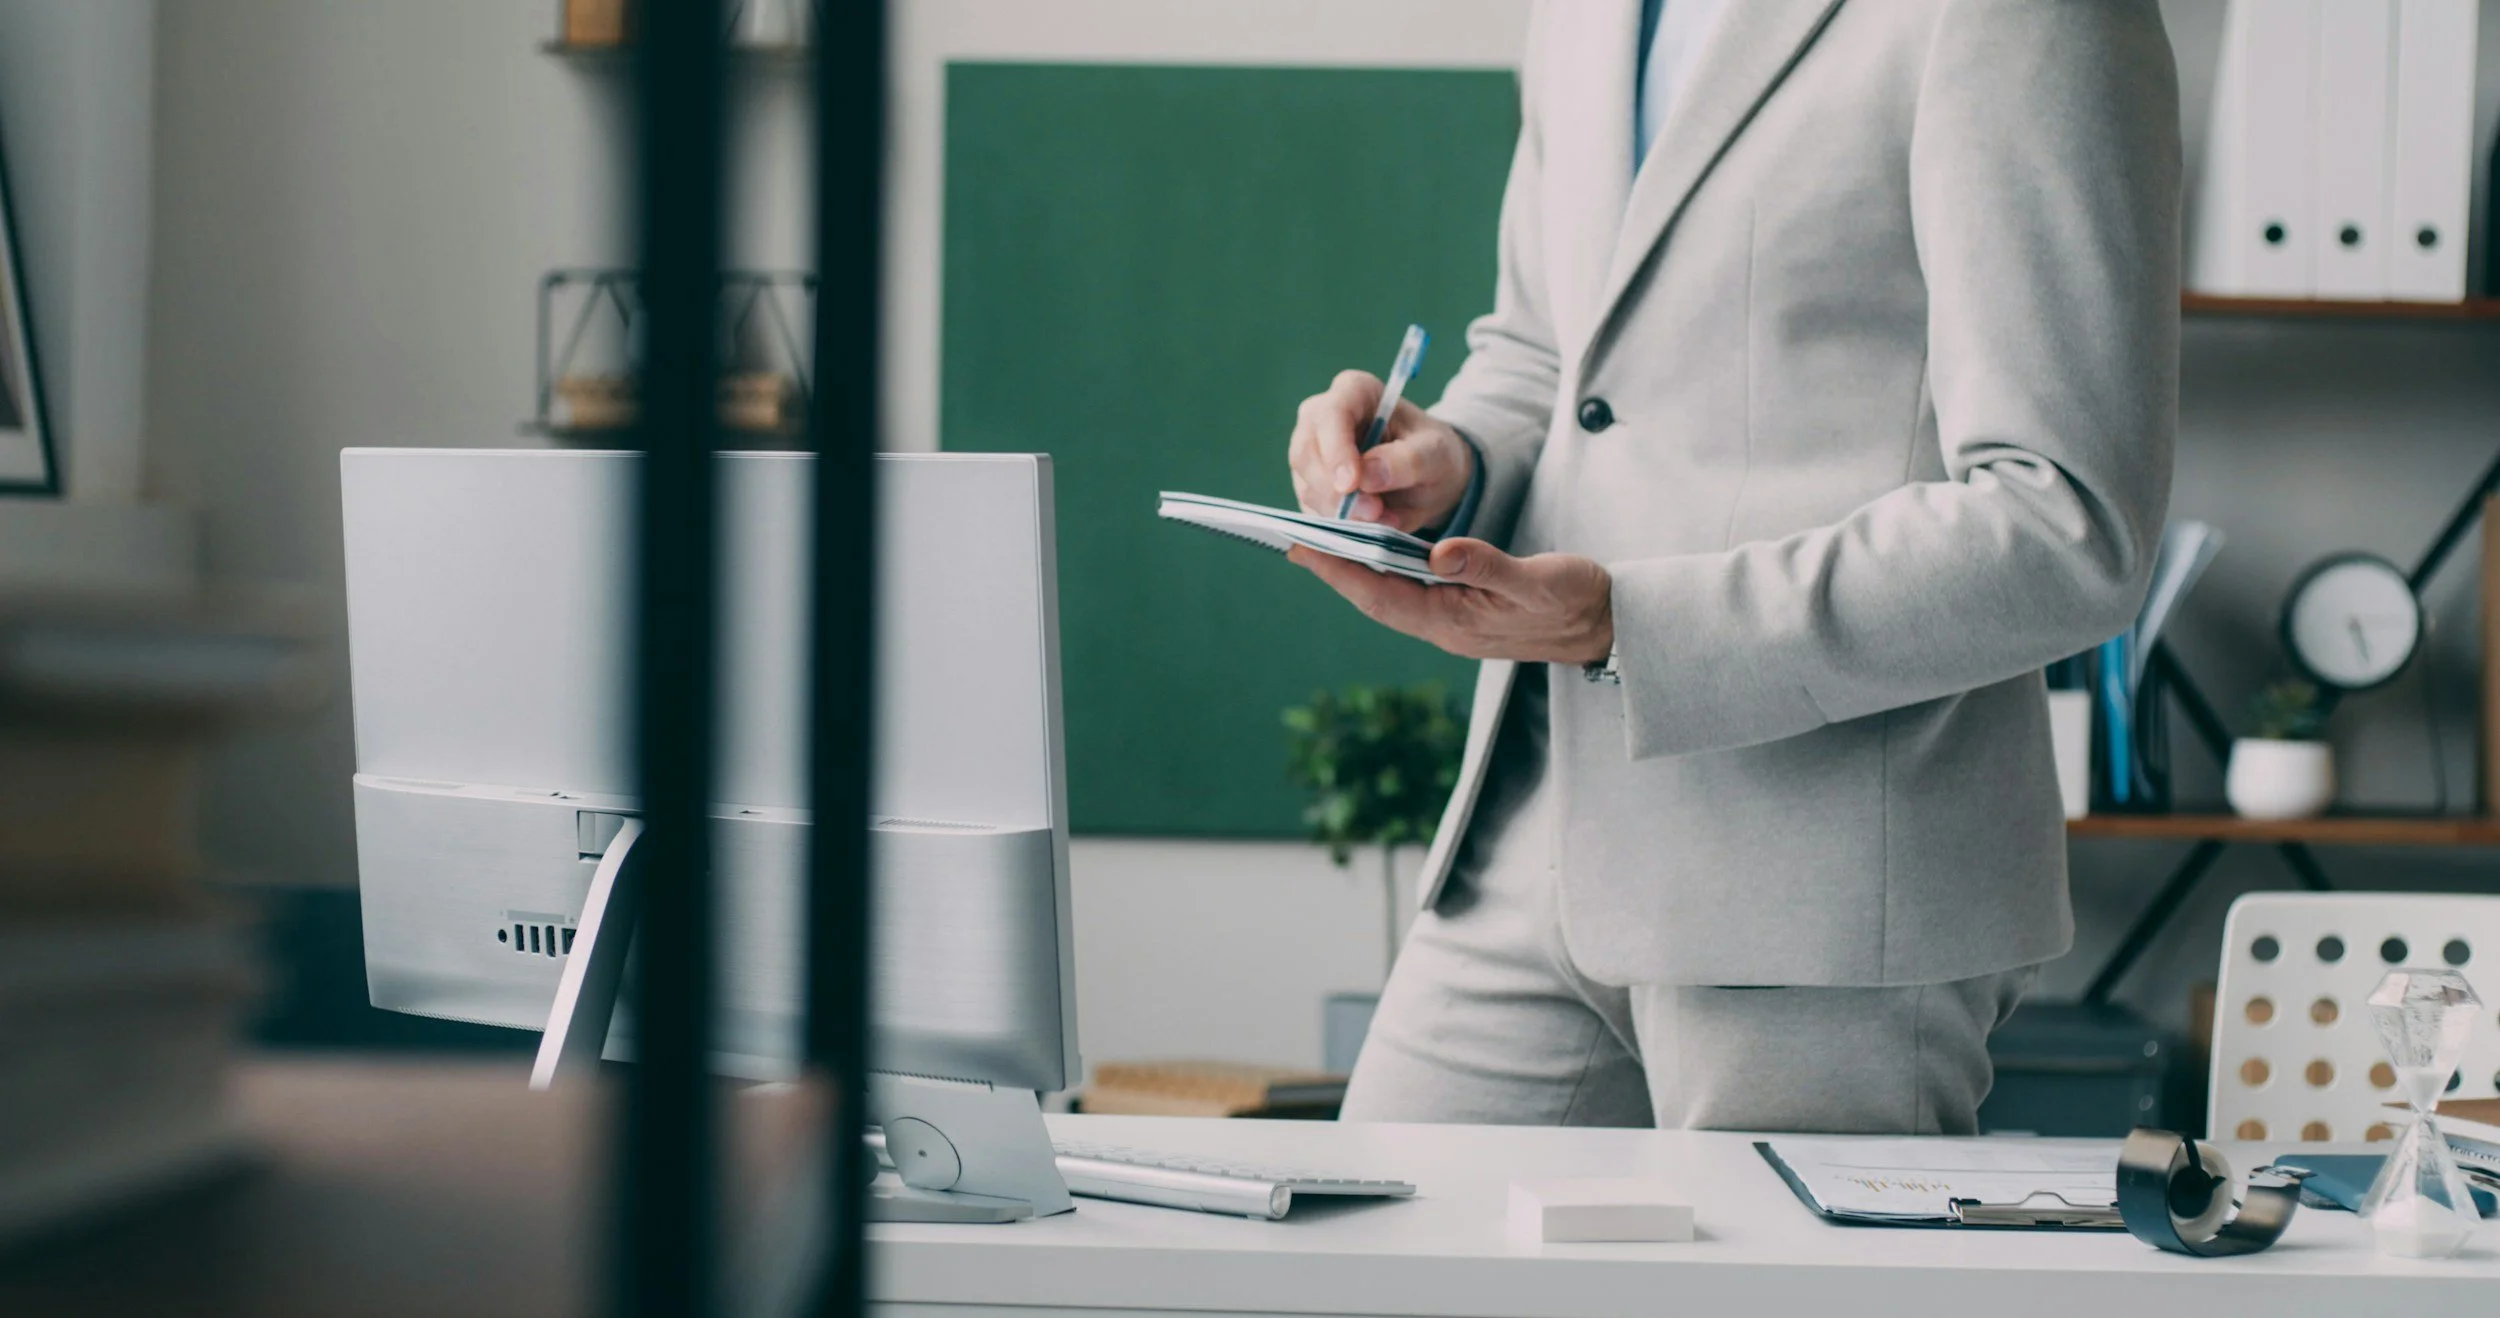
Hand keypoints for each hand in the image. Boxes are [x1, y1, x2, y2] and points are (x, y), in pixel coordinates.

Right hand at [1288, 370, 1474, 532]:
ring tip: (1381, 519)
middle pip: (1306, 452)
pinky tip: (1368, 525)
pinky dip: (1337, 523)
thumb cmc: (1433, 453)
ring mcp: (1311, 452)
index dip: (1336, 450)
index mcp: (1355, 391)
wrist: (1430, 478)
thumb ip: (1407, 461)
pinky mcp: (1310, 484)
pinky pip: (1310, 508)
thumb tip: (1366, 477)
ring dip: (1339, 511)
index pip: (1330, 414)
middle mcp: (1322, 417)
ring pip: (1305, 484)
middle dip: (1335, 489)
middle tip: (1373, 513)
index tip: (1352, 484)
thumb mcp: (1436, 454)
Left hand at [1288, 537, 1613, 664]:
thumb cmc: (1577, 601)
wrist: (1607, 627)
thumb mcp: (1538, 580)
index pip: (1381, 594)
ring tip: (1319, 542)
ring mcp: (1451, 624)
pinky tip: (1370, 552)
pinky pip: (1408, 594)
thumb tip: (1441, 552)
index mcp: (1454, 622)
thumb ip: (1489, 566)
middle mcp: (1444, 628)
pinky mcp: (1461, 614)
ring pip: (1388, 596)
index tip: (1302, 546)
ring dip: (1354, 571)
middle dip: (1333, 569)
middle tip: (1292, 539)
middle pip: (1374, 597)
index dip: (1339, 570)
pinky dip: (1383, 572)